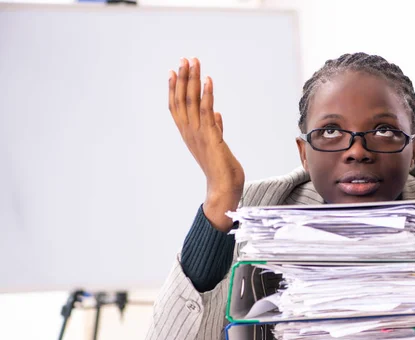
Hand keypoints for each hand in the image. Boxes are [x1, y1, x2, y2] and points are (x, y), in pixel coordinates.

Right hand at [169, 58, 244, 230]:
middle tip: (184, 59)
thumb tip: (216, 115)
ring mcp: (198, 134)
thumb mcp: (217, 145)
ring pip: (192, 102)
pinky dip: (207, 94)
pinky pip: (207, 111)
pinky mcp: (210, 137)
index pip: (176, 107)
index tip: (173, 71)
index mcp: (189, 134)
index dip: (173, 88)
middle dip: (182, 78)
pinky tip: (208, 80)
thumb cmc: (221, 170)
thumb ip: (215, 128)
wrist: (223, 189)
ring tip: (194, 62)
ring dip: (193, 80)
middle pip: (182, 100)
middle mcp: (189, 133)